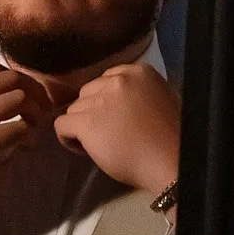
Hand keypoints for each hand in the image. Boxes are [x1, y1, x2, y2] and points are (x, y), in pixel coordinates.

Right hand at [0, 63, 54, 212]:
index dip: (14, 80)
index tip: (22, 95)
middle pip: (12, 79)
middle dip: (31, 93)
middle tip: (37, 111)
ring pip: (20, 99)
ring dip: (33, 113)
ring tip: (30, 131)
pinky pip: (20, 128)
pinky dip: (28, 135)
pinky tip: (24, 146)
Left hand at [51, 63, 182, 196]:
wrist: (172, 162)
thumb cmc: (171, 139)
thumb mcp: (160, 100)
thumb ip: (136, 94)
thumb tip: (114, 103)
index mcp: (139, 72)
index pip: (106, 79)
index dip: (106, 100)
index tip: (116, 118)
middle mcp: (118, 80)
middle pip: (87, 92)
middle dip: (93, 112)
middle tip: (108, 133)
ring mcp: (101, 100)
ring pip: (74, 109)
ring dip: (82, 126)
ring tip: (99, 145)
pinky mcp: (88, 122)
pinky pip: (61, 125)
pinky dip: (67, 138)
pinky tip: (83, 150)